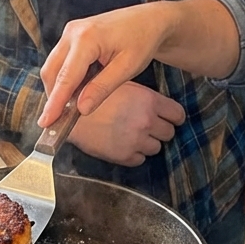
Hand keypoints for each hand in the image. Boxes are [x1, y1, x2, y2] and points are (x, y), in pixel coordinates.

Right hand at [39, 0, 238, 127]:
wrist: (149, 19)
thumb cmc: (142, 41)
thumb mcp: (127, 67)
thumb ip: (103, 88)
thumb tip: (81, 110)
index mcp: (87, 38)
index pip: (66, 77)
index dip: (55, 103)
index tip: (46, 123)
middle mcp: (73, 32)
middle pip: (53, 71)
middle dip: (54, 97)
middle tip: (60, 121)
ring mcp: (70, 32)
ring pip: (54, 67)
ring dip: (59, 88)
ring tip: (71, 109)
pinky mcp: (72, 36)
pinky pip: (61, 61)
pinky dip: (66, 79)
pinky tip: (78, 92)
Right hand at [68, 82, 185, 166]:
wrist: (66, 113)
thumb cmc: (91, 94)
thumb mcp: (119, 84)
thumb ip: (141, 95)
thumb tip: (156, 104)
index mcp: (148, 100)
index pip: (177, 114)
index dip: (171, 116)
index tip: (165, 117)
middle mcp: (146, 121)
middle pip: (168, 133)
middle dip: (158, 129)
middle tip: (143, 124)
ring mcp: (136, 140)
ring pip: (156, 147)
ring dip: (146, 142)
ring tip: (129, 132)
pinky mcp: (124, 156)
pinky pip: (139, 159)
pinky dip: (133, 153)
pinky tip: (121, 142)